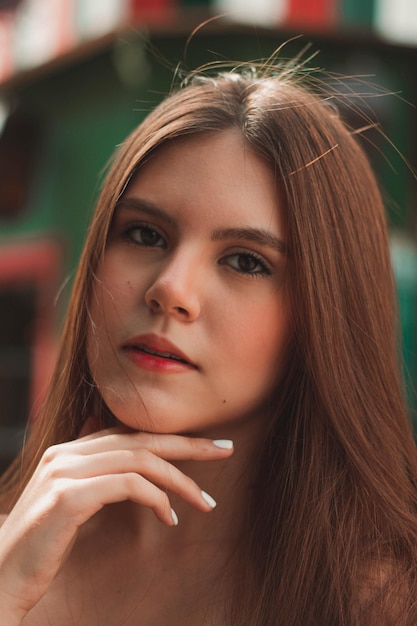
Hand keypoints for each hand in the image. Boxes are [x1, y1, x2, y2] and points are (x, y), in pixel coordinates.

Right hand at [0, 422, 232, 621]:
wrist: (0, 579)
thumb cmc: (41, 545)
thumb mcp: (69, 501)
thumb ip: (92, 471)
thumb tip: (120, 450)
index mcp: (68, 450)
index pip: (130, 433)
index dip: (171, 437)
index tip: (208, 446)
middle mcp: (66, 453)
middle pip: (141, 438)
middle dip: (188, 444)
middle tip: (225, 450)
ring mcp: (65, 471)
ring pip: (139, 458)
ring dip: (179, 479)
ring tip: (204, 501)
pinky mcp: (68, 496)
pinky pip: (127, 484)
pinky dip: (156, 497)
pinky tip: (170, 517)